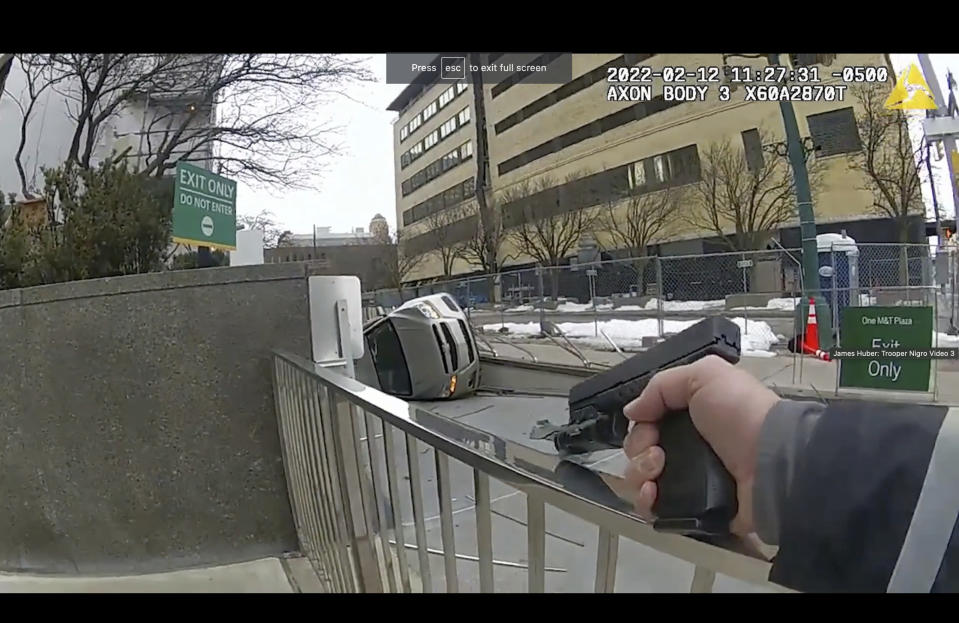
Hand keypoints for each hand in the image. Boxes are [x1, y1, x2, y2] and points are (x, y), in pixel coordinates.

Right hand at [622, 355, 779, 535]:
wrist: (774, 462)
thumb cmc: (741, 413)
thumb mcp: (705, 376)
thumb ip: (662, 385)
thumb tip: (632, 410)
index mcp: (690, 417)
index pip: (648, 422)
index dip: (640, 424)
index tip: (648, 425)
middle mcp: (687, 448)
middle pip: (639, 451)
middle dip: (639, 450)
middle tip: (658, 451)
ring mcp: (688, 481)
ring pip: (641, 480)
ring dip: (639, 473)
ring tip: (659, 470)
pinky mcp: (692, 510)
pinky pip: (655, 510)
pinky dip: (647, 503)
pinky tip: (653, 495)